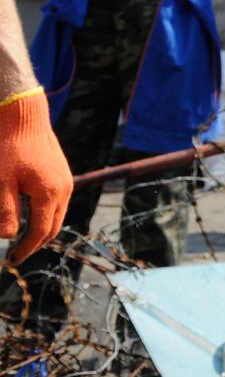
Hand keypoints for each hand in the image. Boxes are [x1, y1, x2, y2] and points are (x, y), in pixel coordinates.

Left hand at [0, 90, 73, 263]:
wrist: (24, 116)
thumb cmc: (8, 148)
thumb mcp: (1, 183)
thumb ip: (5, 212)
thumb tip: (8, 237)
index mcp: (50, 193)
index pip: (41, 232)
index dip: (25, 249)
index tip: (10, 260)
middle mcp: (64, 188)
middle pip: (53, 227)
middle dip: (35, 243)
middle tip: (15, 253)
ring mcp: (65, 179)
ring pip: (56, 214)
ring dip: (41, 229)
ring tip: (21, 236)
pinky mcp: (61, 172)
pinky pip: (57, 201)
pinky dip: (44, 213)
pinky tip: (28, 212)